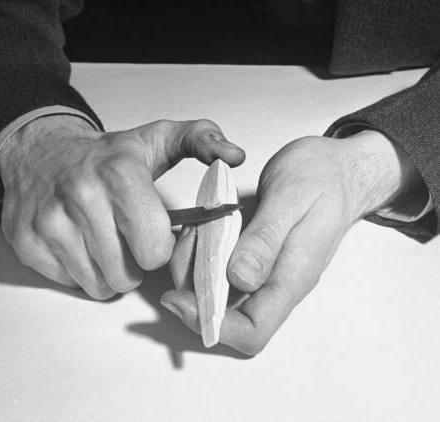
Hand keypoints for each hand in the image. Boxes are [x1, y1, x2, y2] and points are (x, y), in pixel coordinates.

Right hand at [0, 115, 244, 298]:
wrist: (44, 152)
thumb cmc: (108, 155)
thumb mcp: (159, 139)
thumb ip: (202, 141)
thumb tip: (234, 156)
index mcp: (120, 176)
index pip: (154, 248)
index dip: (160, 246)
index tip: (155, 232)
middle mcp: (80, 199)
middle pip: (127, 274)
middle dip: (136, 263)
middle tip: (130, 238)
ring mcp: (49, 224)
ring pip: (99, 284)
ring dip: (110, 270)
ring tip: (108, 240)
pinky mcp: (28, 243)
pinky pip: (70, 282)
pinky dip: (82, 270)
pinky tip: (82, 242)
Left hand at [162, 130, 422, 354]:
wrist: (340, 168)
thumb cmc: (323, 177)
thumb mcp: (290, 197)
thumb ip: (265, 239)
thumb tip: (239, 279)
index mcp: (291, 276)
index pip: (253, 331)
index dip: (213, 325)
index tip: (178, 298)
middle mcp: (277, 282)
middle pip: (229, 316)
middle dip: (193, 293)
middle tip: (185, 248)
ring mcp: (266, 270)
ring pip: (221, 292)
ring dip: (195, 269)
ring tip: (194, 230)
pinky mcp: (257, 255)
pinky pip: (223, 268)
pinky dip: (203, 254)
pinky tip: (201, 227)